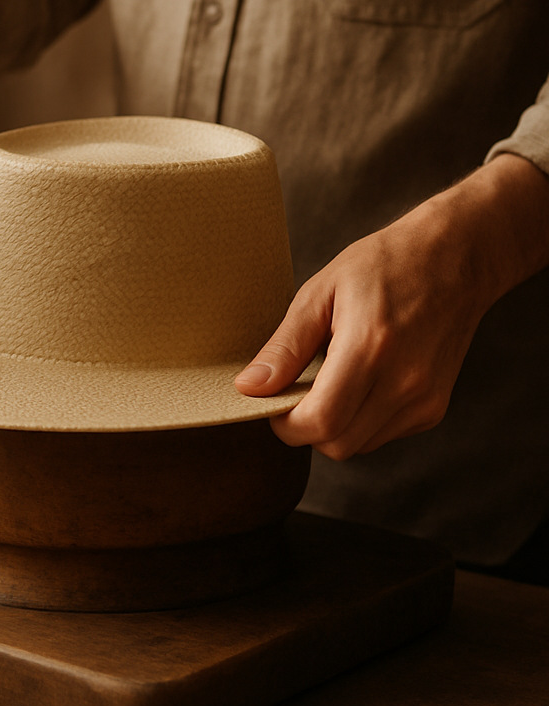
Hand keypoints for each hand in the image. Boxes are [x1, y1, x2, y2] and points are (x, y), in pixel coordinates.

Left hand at [235, 154, 548, 459]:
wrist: (455, 260)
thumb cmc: (384, 266)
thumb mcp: (321, 293)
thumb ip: (285, 346)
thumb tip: (249, 387)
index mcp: (370, 348)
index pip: (320, 422)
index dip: (285, 423)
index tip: (271, 399)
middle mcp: (404, 383)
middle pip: (337, 444)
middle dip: (304, 426)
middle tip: (295, 387)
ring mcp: (424, 400)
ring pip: (358, 445)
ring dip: (332, 424)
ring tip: (331, 376)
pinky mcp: (434, 409)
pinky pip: (381, 435)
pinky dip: (358, 420)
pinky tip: (358, 381)